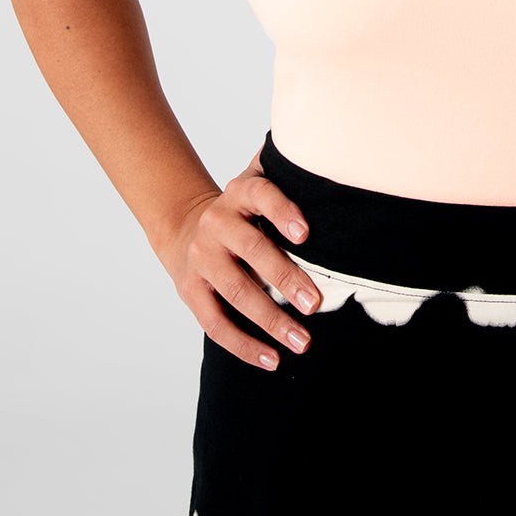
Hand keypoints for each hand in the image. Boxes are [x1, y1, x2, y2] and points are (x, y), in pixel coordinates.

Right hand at [155, 145, 323, 370]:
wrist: (184, 227)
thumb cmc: (241, 211)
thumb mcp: (257, 184)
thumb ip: (287, 173)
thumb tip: (331, 156)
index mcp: (239, 193)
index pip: (262, 196)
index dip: (283, 212)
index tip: (306, 234)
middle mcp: (217, 223)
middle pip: (253, 251)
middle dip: (286, 279)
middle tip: (316, 304)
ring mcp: (201, 259)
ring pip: (237, 293)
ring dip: (271, 321)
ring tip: (303, 342)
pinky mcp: (190, 291)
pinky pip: (216, 323)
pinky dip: (244, 345)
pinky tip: (271, 359)